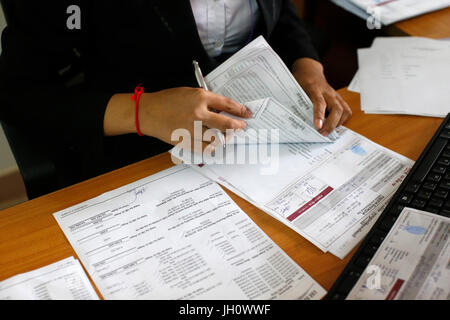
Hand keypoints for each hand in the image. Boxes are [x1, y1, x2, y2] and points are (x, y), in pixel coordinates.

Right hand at [103, 87, 251, 151]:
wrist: (148, 112)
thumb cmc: (167, 100)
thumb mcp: (189, 93)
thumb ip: (206, 100)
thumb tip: (222, 109)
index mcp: (200, 98)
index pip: (227, 104)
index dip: (239, 110)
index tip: (246, 113)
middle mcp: (199, 113)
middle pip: (226, 123)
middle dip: (237, 126)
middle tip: (241, 127)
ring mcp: (193, 129)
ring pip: (217, 138)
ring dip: (224, 137)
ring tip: (226, 136)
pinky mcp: (186, 141)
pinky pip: (205, 148)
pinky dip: (211, 147)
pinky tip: (213, 145)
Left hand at [292, 58, 351, 135]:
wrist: (309, 71)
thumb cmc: (301, 81)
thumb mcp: (295, 89)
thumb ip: (295, 102)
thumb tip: (293, 120)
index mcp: (314, 88)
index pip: (319, 102)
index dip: (319, 115)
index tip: (318, 126)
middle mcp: (328, 91)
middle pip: (336, 108)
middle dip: (331, 124)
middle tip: (322, 133)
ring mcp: (335, 95)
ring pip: (344, 110)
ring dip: (337, 123)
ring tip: (327, 131)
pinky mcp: (339, 98)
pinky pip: (346, 110)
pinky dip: (342, 120)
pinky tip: (333, 125)